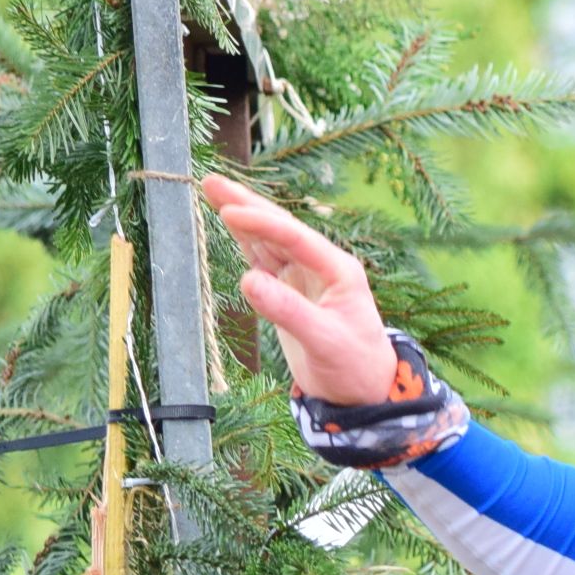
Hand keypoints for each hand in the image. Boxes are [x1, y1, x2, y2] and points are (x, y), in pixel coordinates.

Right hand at [199, 173, 395, 401]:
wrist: (362, 393)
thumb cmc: (354, 367)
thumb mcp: (324, 341)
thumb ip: (287, 311)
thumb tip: (248, 280)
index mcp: (338, 270)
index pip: (295, 237)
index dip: (261, 222)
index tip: (229, 211)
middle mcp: (321, 266)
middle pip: (279, 228)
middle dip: (246, 204)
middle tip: (211, 182)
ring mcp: (305, 278)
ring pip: (269, 241)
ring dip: (242, 218)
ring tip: (213, 191)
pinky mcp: (291, 293)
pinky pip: (265, 261)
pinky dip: (246, 243)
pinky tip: (230, 225)